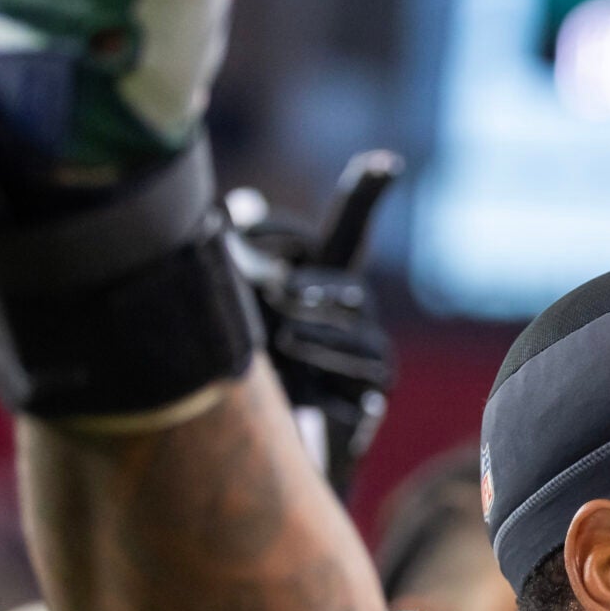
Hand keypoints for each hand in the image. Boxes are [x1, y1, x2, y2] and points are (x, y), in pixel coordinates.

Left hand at [234, 151, 402, 497]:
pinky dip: (329, 382)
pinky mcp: (370, 401)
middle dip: (318, 290)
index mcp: (326, 278)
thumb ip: (235, 261)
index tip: (382, 159)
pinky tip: (303, 385)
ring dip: (320, 337)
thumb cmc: (254, 371)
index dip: (365, 193)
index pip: (351, 227)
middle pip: (350, 289)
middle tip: (282, 292)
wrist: (274, 451)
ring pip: (358, 340)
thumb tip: (228, 207)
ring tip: (284, 338)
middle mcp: (356, 315)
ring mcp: (370, 359)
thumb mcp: (239, 314)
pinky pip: (361, 386)